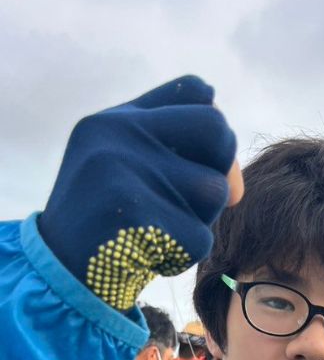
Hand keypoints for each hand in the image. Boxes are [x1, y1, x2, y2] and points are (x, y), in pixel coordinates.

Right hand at [39, 76, 237, 310]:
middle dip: (224, 169)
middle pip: (218, 132)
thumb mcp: (125, 159)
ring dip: (202, 217)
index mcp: (115, 119)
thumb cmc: (110, 213)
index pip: (195, 90)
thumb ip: (170, 136)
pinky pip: (201, 237)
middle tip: (196, 198)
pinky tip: (150, 252)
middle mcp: (117, 137)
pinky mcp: (138, 220)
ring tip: (161, 225)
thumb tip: (223, 127)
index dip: (213, 124)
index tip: (203, 155)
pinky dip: (185, 253)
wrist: (63, 269)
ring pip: (215, 190)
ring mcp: (124, 175)